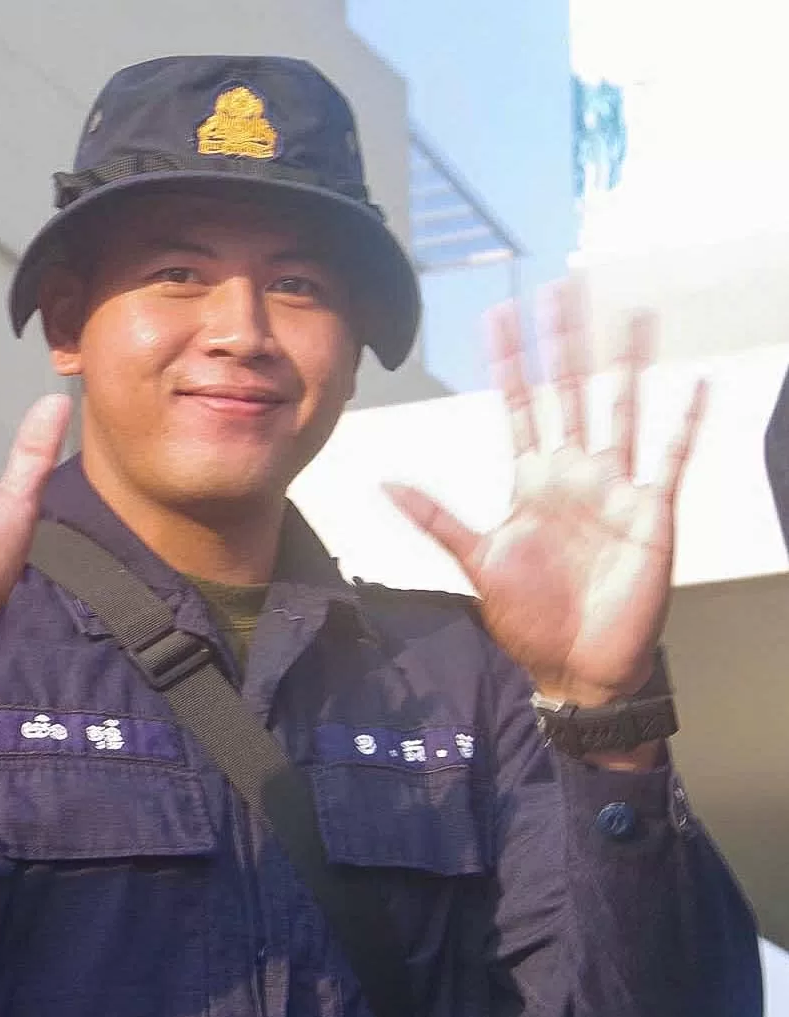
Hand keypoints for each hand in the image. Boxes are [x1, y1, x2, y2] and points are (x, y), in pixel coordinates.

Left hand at [386, 281, 702, 716]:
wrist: (575, 665)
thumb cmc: (530, 616)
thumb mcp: (476, 560)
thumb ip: (436, 519)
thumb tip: (385, 484)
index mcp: (533, 481)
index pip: (520, 406)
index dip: (511, 362)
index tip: (501, 315)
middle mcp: (575, 475)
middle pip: (570, 393)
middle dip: (565, 344)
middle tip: (564, 289)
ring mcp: (615, 489)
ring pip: (621, 412)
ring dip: (626, 365)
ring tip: (633, 316)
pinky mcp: (650, 514)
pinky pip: (668, 460)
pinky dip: (681, 424)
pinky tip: (692, 385)